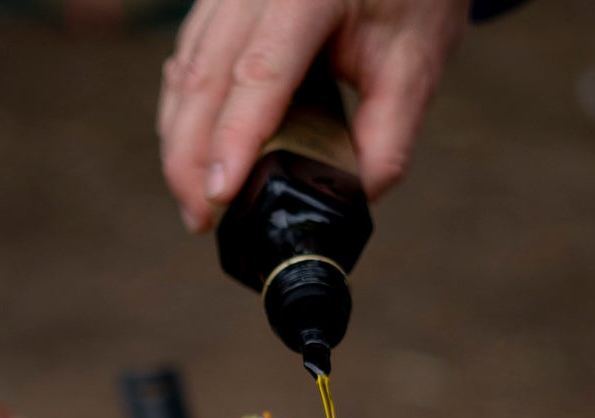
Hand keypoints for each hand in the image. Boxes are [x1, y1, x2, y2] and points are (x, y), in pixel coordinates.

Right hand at [159, 0, 467, 232]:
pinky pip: (187, 60)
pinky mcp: (219, 4)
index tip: (221, 195)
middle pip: (205, 76)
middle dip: (190, 157)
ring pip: (185, 71)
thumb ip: (388, 136)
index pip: (261, 72)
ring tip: (195, 201)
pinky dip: (183, 114)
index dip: (235, 138)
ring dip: (179, 142)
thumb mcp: (415, 65)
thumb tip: (351, 199)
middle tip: (200, 219)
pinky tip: (191, 155)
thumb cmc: (410, 0)